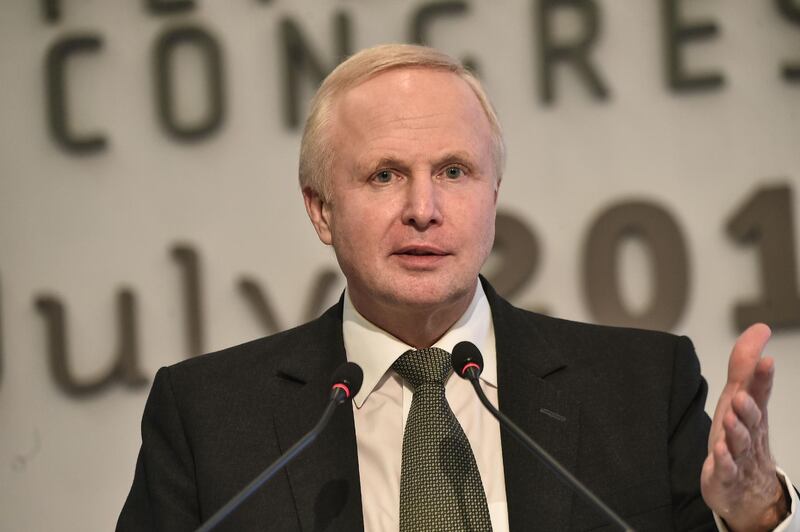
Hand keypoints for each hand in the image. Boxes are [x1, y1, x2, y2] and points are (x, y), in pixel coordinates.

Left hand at [701, 323, 787, 530]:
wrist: (747, 489)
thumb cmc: (742, 436)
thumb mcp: (741, 397)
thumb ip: (746, 365)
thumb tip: (759, 329)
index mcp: (752, 414)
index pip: (760, 394)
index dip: (763, 378)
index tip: (767, 361)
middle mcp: (749, 433)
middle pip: (752, 419)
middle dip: (749, 406)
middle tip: (743, 395)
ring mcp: (738, 455)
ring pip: (739, 442)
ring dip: (736, 430)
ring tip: (731, 417)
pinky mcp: (724, 475)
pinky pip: (726, 468)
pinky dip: (723, 460)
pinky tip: (719, 452)